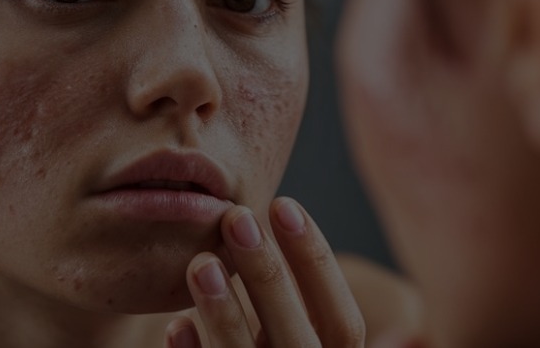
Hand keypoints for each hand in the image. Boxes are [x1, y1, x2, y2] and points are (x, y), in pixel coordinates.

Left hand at [165, 197, 366, 347]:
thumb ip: (313, 319)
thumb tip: (365, 287)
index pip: (345, 324)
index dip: (318, 264)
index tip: (284, 204)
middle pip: (298, 340)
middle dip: (268, 275)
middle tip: (237, 217)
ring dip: (225, 314)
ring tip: (200, 263)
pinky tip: (175, 326)